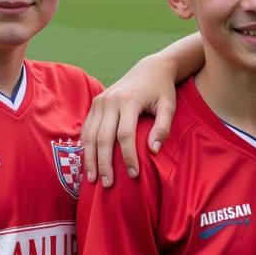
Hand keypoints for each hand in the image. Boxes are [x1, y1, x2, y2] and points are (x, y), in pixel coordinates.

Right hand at [80, 58, 178, 184]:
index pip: (125, 135)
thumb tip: (153, 151)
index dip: (128, 156)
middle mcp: (110, 101)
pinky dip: (86, 147)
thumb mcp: (169, 106)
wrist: (149, 69)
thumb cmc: (162, 91)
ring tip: (93, 180)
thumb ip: (163, 128)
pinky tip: (89, 163)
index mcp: (129, 100)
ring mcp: (100, 101)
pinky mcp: (95, 104)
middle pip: (103, 138)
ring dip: (90, 159)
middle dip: (105, 163)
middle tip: (108, 185)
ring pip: (90, 135)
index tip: (133, 174)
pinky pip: (86, 129)